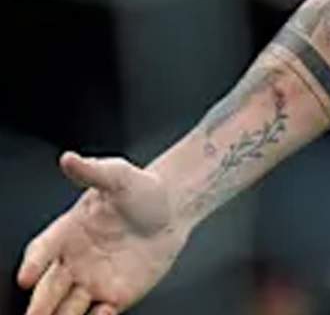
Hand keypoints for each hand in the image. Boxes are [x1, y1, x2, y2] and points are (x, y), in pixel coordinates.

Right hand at [17, 152, 188, 314]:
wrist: (175, 207)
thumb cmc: (142, 190)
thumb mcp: (119, 175)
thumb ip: (92, 171)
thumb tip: (69, 159)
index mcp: (67, 232)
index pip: (43, 250)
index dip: (33, 264)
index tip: (26, 277)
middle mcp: (74, 260)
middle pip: (49, 287)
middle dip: (39, 304)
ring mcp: (93, 280)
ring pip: (68, 306)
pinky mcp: (116, 295)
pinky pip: (100, 314)